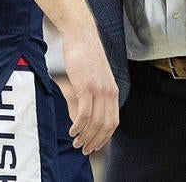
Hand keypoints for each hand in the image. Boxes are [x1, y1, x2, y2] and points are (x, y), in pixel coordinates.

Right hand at [60, 28, 118, 154]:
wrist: (82, 35)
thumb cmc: (85, 55)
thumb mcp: (93, 78)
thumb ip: (93, 96)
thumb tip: (84, 114)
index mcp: (113, 91)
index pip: (113, 122)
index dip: (105, 137)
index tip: (95, 145)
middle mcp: (109, 93)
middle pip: (106, 126)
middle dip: (95, 141)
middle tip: (84, 149)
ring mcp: (99, 90)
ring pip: (96, 122)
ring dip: (86, 136)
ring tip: (76, 143)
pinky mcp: (87, 87)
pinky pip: (85, 113)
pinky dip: (79, 125)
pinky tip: (72, 130)